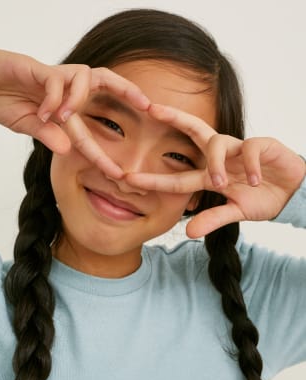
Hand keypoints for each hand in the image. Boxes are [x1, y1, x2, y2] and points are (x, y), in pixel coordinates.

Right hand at [0, 46, 149, 177]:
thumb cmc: (5, 101)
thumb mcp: (29, 127)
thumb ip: (48, 136)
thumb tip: (66, 150)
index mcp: (67, 105)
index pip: (93, 129)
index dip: (104, 153)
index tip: (118, 176)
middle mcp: (67, 89)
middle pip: (106, 79)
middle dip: (128, 90)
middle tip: (148, 106)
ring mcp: (55, 78)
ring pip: (83, 78)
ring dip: (76, 100)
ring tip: (61, 117)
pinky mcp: (39, 70)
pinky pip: (56, 81)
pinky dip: (53, 98)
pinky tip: (43, 112)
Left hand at [125, 104, 305, 237]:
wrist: (293, 193)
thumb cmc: (262, 197)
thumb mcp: (236, 212)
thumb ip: (213, 219)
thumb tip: (189, 233)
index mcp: (210, 174)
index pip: (177, 175)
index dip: (153, 178)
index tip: (127, 179)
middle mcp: (221, 157)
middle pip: (193, 130)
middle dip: (173, 117)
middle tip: (151, 108)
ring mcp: (239, 149)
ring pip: (217, 142)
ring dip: (216, 164)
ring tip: (223, 183)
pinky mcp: (262, 145)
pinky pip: (249, 148)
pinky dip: (250, 165)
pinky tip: (256, 181)